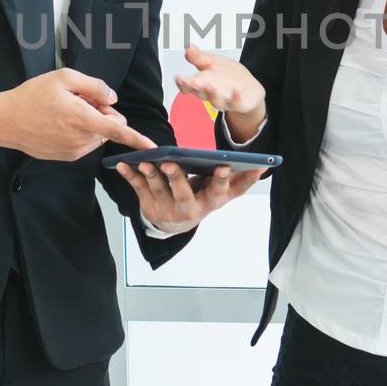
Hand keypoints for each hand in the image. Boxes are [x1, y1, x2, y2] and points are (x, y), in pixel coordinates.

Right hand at [0, 68, 155, 160]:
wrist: (5, 121)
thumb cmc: (32, 96)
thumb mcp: (63, 78)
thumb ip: (94, 86)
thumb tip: (113, 99)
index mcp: (82, 119)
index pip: (118, 130)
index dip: (138, 138)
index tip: (153, 147)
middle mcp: (81, 140)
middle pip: (109, 127)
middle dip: (103, 114)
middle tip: (80, 101)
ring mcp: (74, 151)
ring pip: (98, 136)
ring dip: (91, 124)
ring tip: (66, 112)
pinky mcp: (67, 157)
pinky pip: (85, 143)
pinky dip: (80, 132)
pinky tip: (60, 123)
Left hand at [114, 160, 264, 234]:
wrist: (176, 224)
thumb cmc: (203, 201)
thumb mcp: (224, 195)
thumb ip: (242, 181)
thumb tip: (264, 166)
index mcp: (209, 203)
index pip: (218, 192)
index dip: (222, 180)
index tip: (224, 165)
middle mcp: (187, 209)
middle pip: (182, 194)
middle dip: (176, 179)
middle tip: (170, 163)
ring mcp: (166, 208)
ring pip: (157, 191)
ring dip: (150, 176)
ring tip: (145, 161)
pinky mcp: (147, 204)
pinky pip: (137, 189)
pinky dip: (129, 176)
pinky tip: (122, 165)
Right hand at [173, 45, 265, 143]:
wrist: (248, 88)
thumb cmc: (227, 76)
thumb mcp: (212, 62)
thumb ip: (199, 57)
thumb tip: (188, 47)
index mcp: (202, 83)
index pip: (188, 86)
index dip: (182, 83)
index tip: (178, 77)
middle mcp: (211, 94)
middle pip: (200, 93)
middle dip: (195, 88)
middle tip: (192, 82)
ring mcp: (224, 100)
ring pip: (216, 101)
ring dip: (212, 94)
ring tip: (210, 86)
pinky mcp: (238, 103)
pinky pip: (236, 102)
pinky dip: (236, 97)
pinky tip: (236, 90)